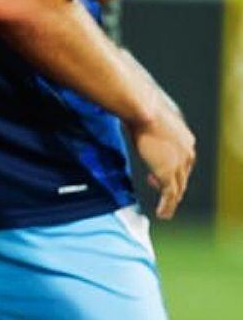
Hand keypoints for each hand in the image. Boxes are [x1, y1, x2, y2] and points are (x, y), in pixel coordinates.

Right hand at [130, 91, 195, 219]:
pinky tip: (162, 214)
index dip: (173, 170)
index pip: (182, 160)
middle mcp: (187, 151)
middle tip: (162, 195)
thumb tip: (131, 114)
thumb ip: (146, 122)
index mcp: (183, 137)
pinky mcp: (168, 173)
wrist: (144, 109)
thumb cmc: (141, 106)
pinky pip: (170, 195)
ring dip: (172, 201)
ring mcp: (179, 163)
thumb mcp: (149, 115)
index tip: (157, 176)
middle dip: (174, 186)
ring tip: (165, 212)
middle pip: (183, 175)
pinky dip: (167, 206)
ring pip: (179, 188)